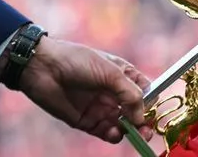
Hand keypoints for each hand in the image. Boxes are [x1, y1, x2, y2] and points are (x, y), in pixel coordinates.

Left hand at [17, 37, 151, 143]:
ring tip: (135, 133)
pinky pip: (105, 132)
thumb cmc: (77, 61)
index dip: (151, 101)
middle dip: (144, 120)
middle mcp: (113, 92)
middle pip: (135, 110)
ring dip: (131, 130)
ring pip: (122, 124)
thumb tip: (142, 116)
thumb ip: (130, 94)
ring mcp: (100, 107)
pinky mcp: (86, 121)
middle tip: (148, 130)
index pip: (144, 90)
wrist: (43, 68)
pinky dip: (114, 135)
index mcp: (122, 75)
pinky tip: (115, 133)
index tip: (154, 110)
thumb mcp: (110, 72)